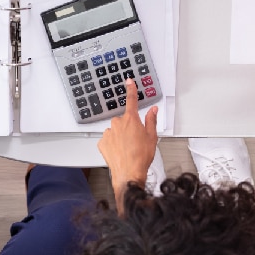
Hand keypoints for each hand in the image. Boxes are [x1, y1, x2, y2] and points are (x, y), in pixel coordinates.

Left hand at [97, 79, 158, 210]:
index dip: (130, 89)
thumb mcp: (152, 137)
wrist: (128, 172)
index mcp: (131, 120)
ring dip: (120, 136)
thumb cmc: (141, 157)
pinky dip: (113, 144)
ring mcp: (108, 133)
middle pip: (123, 120)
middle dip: (128, 127)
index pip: (131, 100)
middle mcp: (117, 124)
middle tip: (135, 140)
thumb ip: (151, 120)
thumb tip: (153, 110)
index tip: (128, 81)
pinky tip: (119, 151)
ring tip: (127, 148)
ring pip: (115, 130)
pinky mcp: (102, 142)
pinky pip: (108, 139)